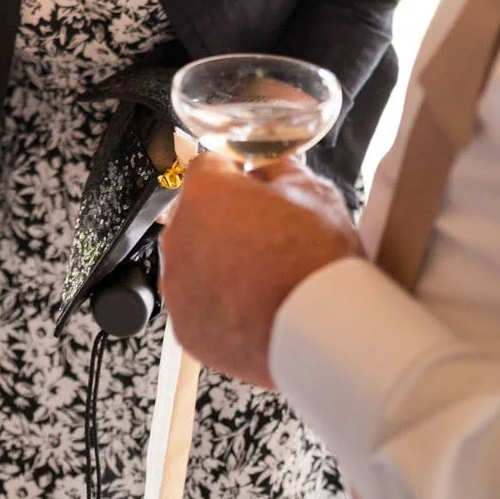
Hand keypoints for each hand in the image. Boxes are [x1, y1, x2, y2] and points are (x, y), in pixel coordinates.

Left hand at [158, 158, 362, 388]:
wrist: (322, 336)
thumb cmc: (317, 264)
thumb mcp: (315, 194)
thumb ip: (282, 169)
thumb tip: (273, 163)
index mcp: (206, 192)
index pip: (210, 166)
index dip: (236, 175)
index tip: (253, 187)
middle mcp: (179, 234)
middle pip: (198, 215)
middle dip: (226, 221)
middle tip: (267, 239)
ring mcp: (177, 283)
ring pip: (195, 262)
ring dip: (220, 264)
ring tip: (264, 279)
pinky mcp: (184, 325)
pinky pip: (198, 304)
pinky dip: (219, 305)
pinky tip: (254, 307)